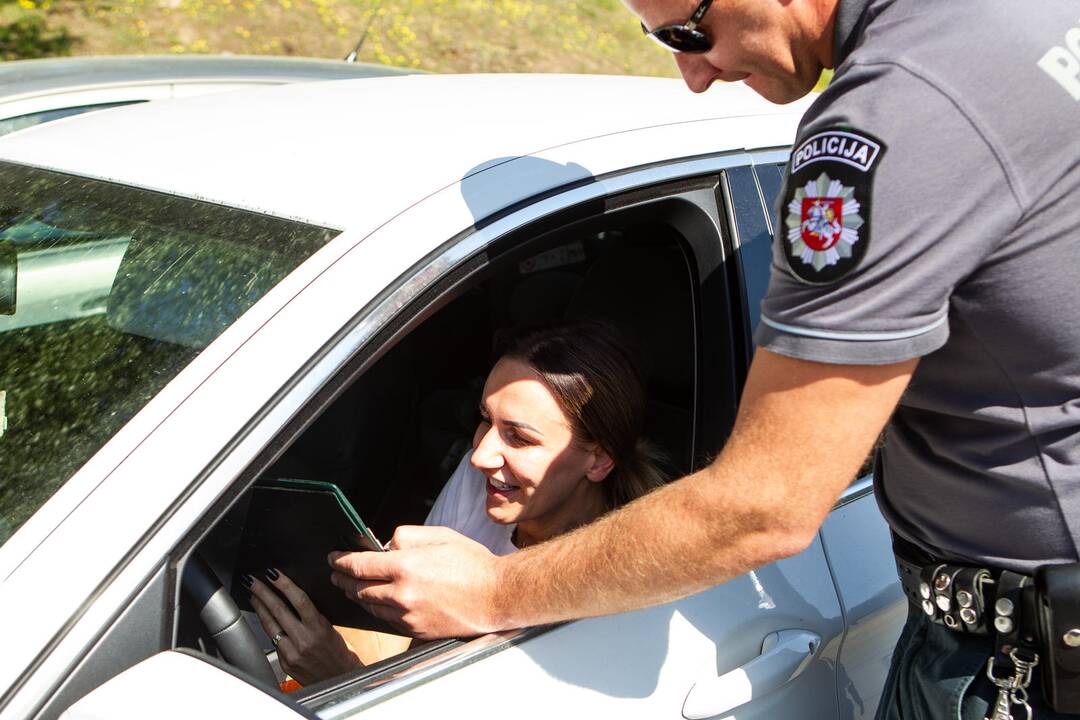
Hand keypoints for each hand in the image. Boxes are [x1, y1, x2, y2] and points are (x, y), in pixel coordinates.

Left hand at [246, 568, 361, 685]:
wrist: (339, 680)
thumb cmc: (339, 653)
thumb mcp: (331, 628)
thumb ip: (313, 616)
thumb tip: (295, 599)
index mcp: (319, 628)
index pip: (298, 600)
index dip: (284, 584)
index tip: (273, 573)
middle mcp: (303, 640)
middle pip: (278, 610)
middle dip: (262, 592)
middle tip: (252, 580)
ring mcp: (292, 652)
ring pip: (270, 625)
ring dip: (259, 607)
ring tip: (252, 595)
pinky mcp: (285, 662)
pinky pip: (272, 640)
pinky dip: (266, 627)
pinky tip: (262, 618)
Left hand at [329, 525, 502, 639]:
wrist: (497, 596)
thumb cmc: (472, 564)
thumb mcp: (440, 536)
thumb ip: (406, 536)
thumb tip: (385, 544)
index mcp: (406, 566)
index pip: (360, 565)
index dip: (340, 561)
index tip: (332, 558)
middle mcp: (403, 594)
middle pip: (359, 589)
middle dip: (343, 580)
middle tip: (335, 574)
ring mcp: (409, 616)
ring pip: (371, 607)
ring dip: (357, 596)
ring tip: (351, 588)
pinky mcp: (417, 631)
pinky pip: (388, 620)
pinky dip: (378, 610)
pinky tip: (377, 602)